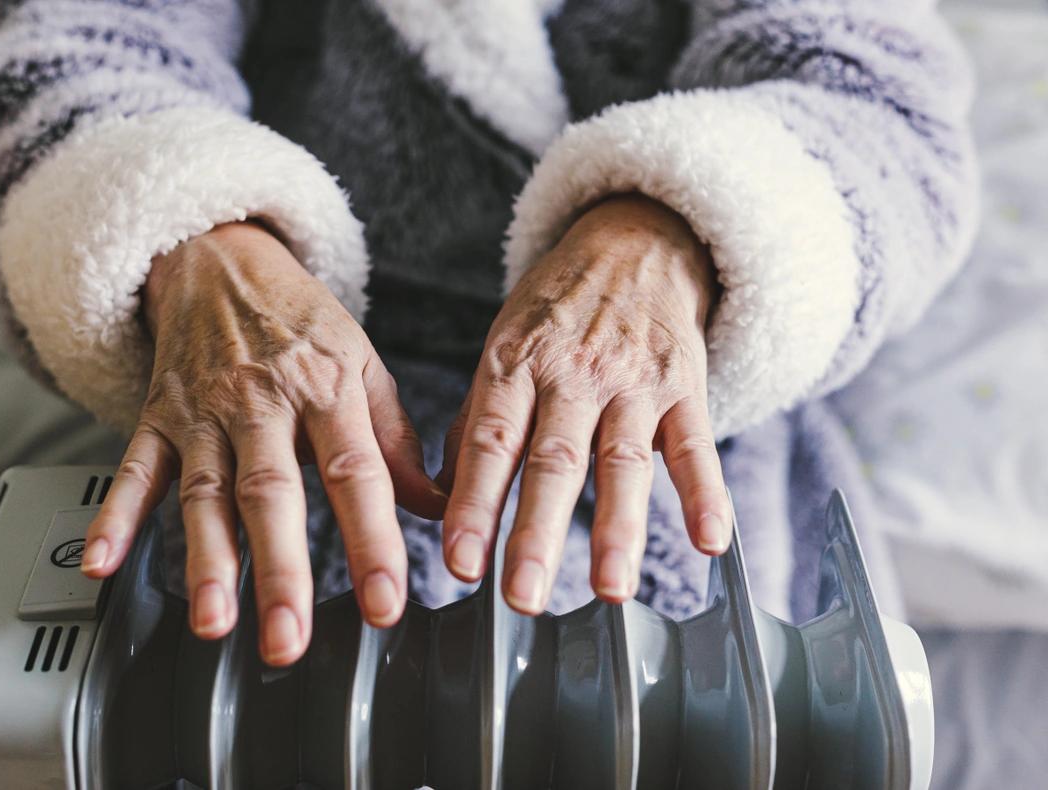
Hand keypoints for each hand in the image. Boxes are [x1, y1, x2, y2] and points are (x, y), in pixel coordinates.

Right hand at [80, 220, 445, 664]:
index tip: (385, 603)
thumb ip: (396, 442)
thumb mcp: (361, 365)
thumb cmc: (298, 321)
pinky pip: (132, 469)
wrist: (218, 258)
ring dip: (206, 561)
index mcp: (326, 388)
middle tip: (289, 640)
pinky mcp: (155, 416)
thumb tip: (439, 505)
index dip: (373, 542)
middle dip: (282, 572)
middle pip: (273, 493)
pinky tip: (102, 563)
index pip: (356, 475)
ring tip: (213, 622)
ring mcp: (203, 410)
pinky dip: (114, 516)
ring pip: (204, 491)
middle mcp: (262, 401)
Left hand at [438, 193, 731, 613]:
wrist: (635, 241)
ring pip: (624, 460)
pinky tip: (710, 541)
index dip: (474, 506)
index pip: (491, 444)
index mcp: (515, 363)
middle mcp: (572, 373)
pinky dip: (705, 493)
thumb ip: (477, 422)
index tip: (459, 564)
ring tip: (610, 590)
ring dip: (619, 529)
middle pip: (553, 461)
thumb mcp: (502, 344)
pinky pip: (696, 443)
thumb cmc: (556, 307)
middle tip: (521, 596)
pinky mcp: (683, 385)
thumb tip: (439, 501)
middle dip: (537, 534)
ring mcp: (632, 380)